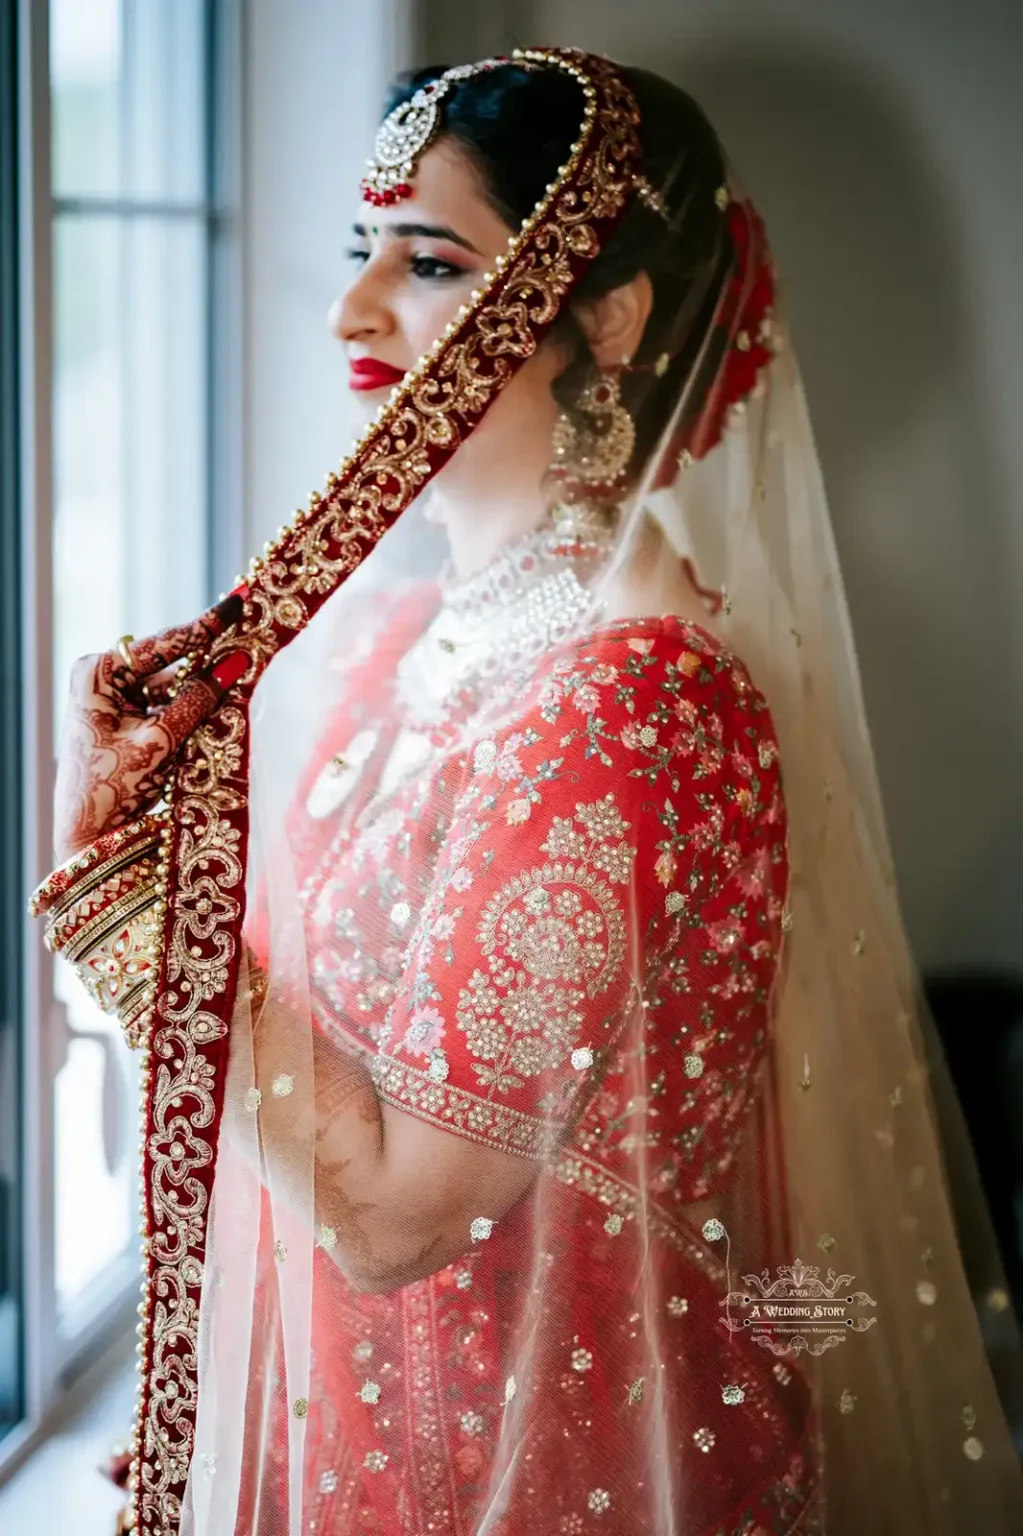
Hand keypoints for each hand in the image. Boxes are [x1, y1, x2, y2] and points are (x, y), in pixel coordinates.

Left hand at [53, 594, 243, 862]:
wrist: (87, 834)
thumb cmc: (111, 788)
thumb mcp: (161, 741)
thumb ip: (197, 701)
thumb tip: (234, 665)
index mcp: (97, 672)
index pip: (162, 644)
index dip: (205, 626)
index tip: (237, 604)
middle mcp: (101, 677)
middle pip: (167, 660)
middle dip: (207, 654)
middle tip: (247, 633)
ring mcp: (111, 697)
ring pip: (170, 683)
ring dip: (202, 685)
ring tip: (241, 673)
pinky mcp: (123, 717)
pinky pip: (165, 702)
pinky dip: (191, 706)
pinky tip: (220, 703)